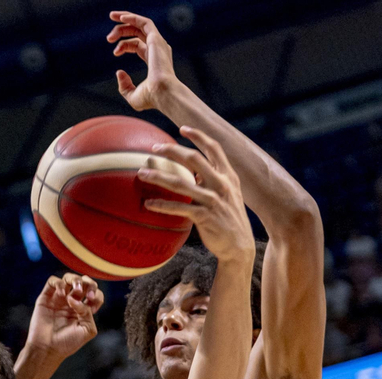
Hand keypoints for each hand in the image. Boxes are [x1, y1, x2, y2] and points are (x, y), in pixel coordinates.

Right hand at [25, 273, 103, 362]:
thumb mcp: (87, 329)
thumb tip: (75, 298)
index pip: (94, 293)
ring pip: (69, 277)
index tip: (92, 308)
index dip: (97, 295)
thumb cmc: (67, 343)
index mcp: (83, 309)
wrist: (47, 349)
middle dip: (89, 284)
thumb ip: (87, 312)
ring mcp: (58, 298)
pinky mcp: (46, 297)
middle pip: (84, 282)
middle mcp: (71, 302)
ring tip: (76, 291)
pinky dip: (59, 283)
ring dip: (76, 280)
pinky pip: (52, 281)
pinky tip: (62, 294)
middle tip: (88, 296)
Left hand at [110, 11, 178, 111]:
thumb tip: (119, 72)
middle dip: (122, 30)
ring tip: (111, 17)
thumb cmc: (151, 98)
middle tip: (108, 37)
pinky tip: (120, 17)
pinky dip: (132, 17)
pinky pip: (144, 22)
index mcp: (154, 59)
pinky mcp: (156, 39)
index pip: (137, 44)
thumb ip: (124, 86)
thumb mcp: (133, 95)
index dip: (123, 45)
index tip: (115, 53)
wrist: (162, 93)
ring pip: (141, 24)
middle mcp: (157, 49)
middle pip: (138, 32)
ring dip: (125, 19)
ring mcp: (158, 43)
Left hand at [137, 127, 254, 260]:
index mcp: (228, 176)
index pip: (214, 148)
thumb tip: (192, 173)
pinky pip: (179, 208)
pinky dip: (162, 205)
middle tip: (154, 148)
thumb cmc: (229, 220)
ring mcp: (213, 200)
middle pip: (194, 159)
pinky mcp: (205, 217)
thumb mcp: (227, 196)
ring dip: (159, 177)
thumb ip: (211, 182)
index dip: (198, 136)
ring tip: (142, 173)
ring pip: (181, 183)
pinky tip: (148, 204)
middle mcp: (222, 184)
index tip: (182, 128)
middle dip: (172, 150)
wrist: (240, 247)